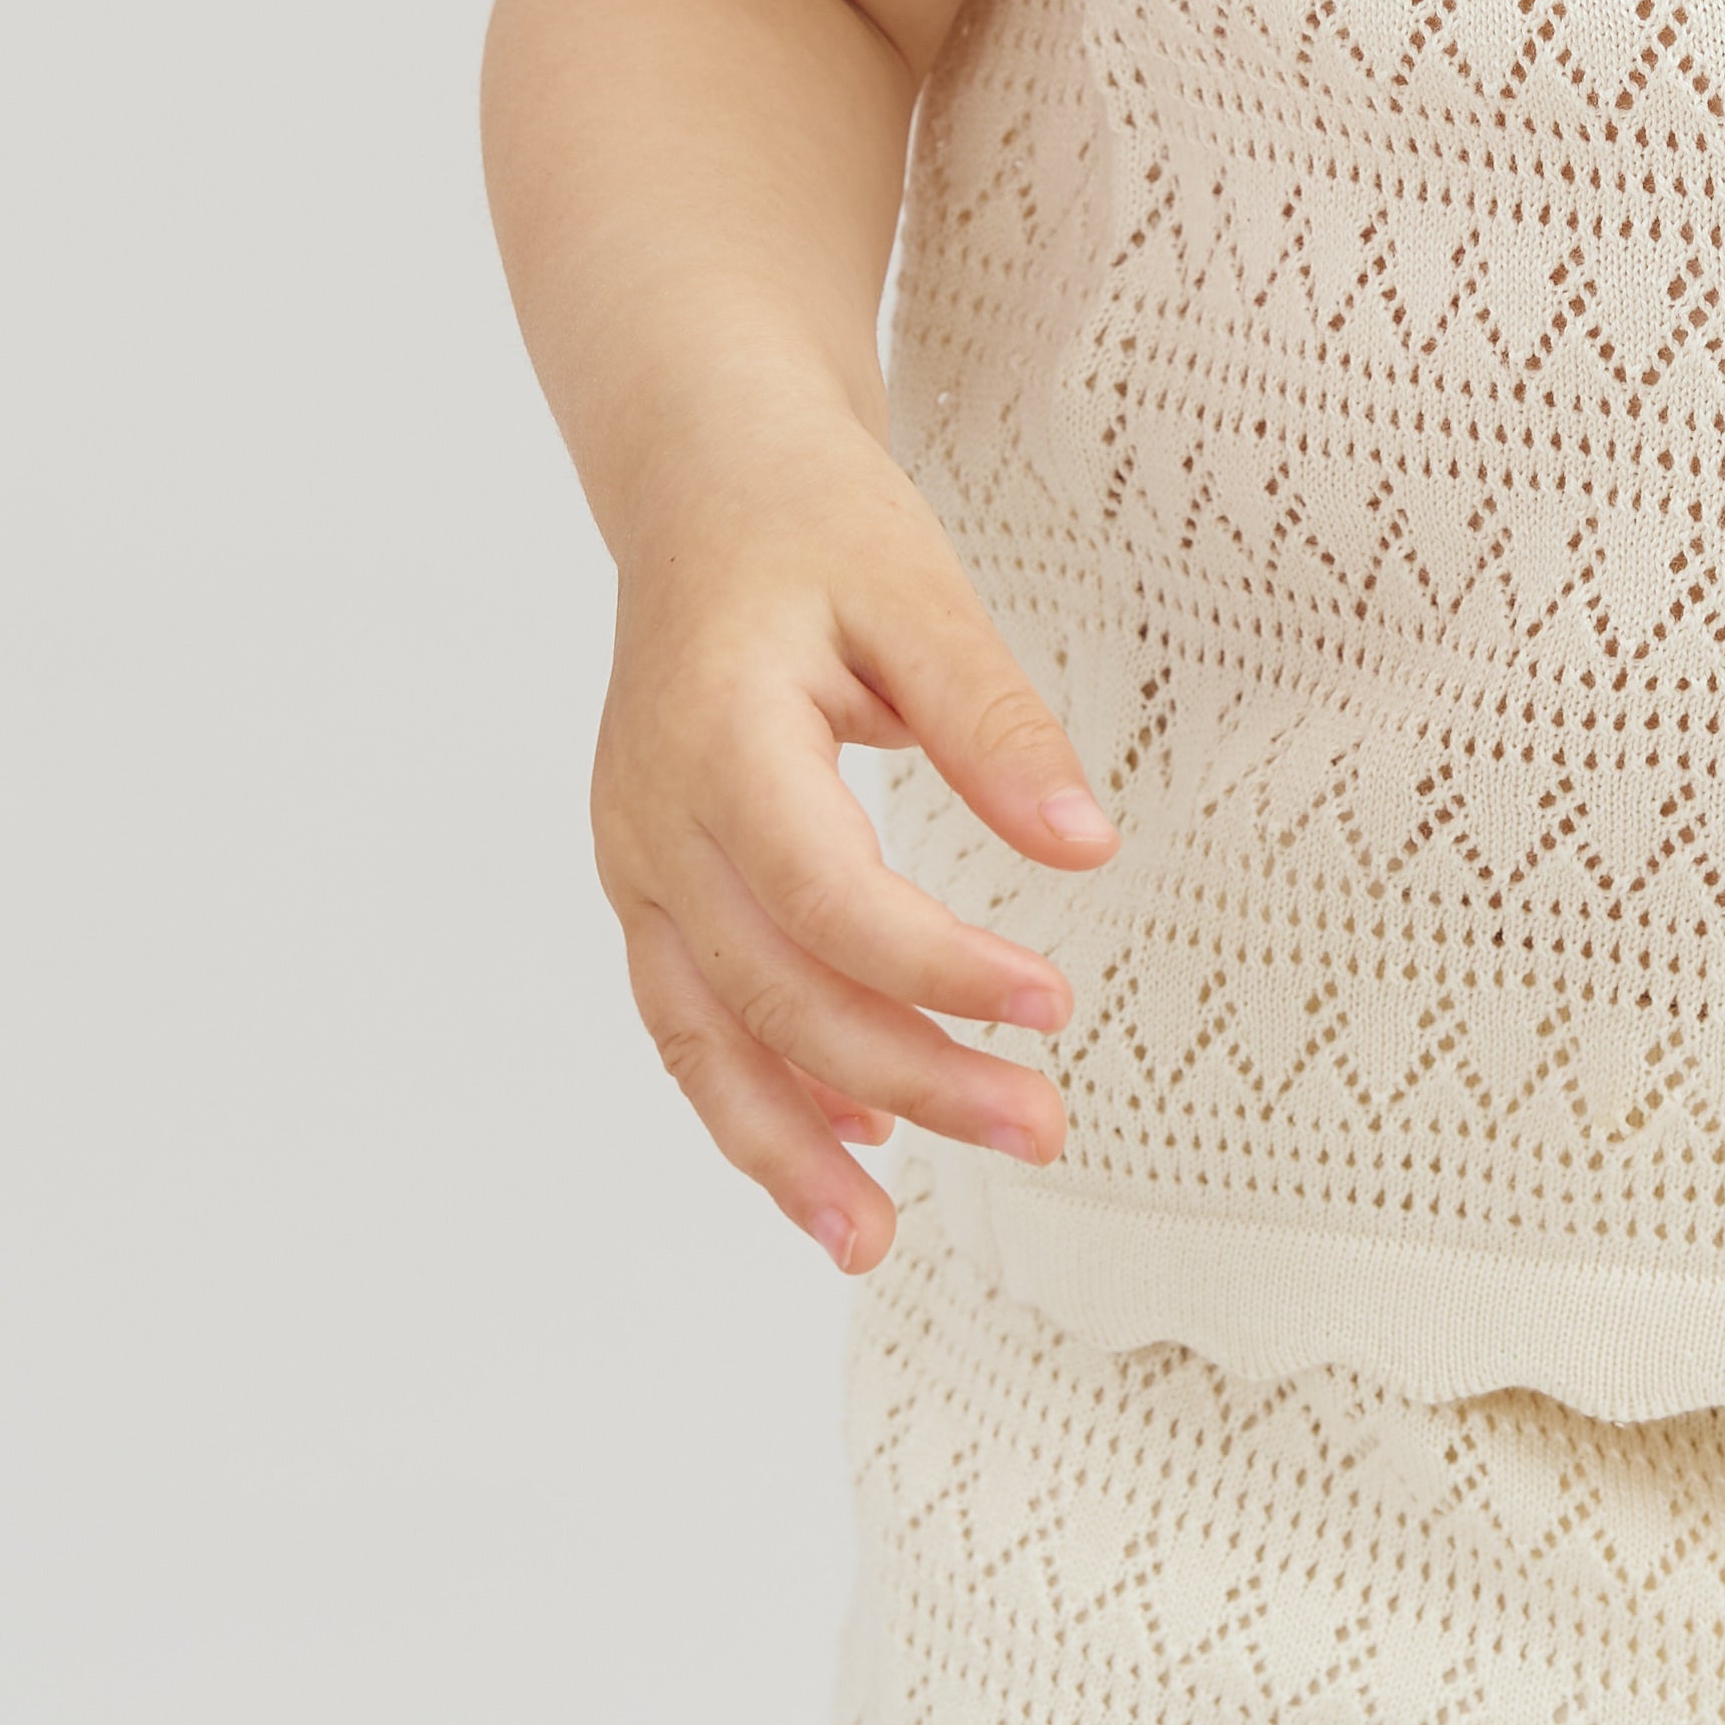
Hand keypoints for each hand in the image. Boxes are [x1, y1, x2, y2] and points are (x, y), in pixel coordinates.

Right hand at [591, 433, 1115, 1277]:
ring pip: (706, 1035)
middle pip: (776, 990)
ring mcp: (635, 861)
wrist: (700, 483)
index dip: (938, 969)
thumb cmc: (815, 526)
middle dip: (905, 1078)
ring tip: (876, 1241)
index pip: (828, 896)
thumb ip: (998, 723)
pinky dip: (752, 1098)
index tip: (1053, 1006)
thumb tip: (1089, 846)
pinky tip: (840, 1153)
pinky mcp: (648, 885)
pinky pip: (688, 1017)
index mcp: (717, 735)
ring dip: (791, 1146)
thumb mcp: (920, 592)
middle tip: (1039, 1128)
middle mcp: (652, 817)